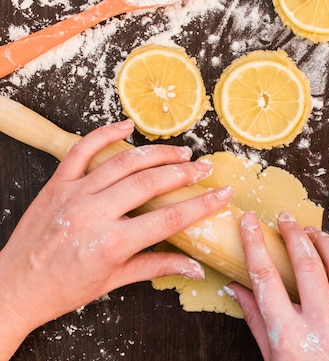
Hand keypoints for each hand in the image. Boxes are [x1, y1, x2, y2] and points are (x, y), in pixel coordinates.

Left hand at [0, 120, 233, 358]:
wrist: (14, 287)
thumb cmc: (63, 289)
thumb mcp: (114, 281)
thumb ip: (157, 267)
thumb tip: (195, 268)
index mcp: (111, 243)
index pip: (169, 217)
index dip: (201, 204)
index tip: (222, 194)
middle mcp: (94, 213)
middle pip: (151, 183)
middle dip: (184, 174)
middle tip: (204, 169)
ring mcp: (74, 194)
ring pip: (123, 163)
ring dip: (157, 154)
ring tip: (180, 153)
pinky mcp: (57, 184)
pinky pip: (81, 150)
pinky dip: (105, 134)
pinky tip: (127, 125)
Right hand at [230, 212, 328, 360]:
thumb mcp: (273, 356)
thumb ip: (256, 320)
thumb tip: (235, 288)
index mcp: (289, 336)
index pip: (265, 279)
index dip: (254, 244)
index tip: (249, 222)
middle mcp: (321, 325)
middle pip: (306, 265)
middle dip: (292, 234)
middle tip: (284, 219)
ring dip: (324, 242)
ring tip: (311, 233)